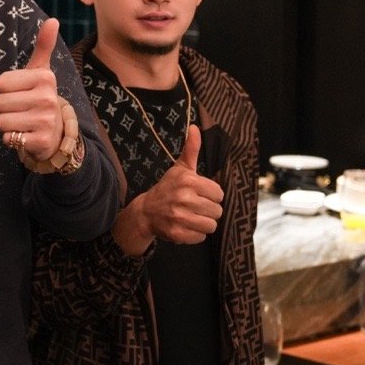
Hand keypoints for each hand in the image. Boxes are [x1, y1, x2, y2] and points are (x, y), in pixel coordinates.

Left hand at [0, 17, 64, 160]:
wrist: (56, 133)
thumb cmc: (40, 96)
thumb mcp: (40, 71)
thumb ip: (43, 46)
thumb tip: (53, 20)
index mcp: (44, 77)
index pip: (0, 83)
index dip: (5, 90)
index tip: (21, 92)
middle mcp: (48, 97)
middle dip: (4, 108)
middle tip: (21, 109)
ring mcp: (46, 120)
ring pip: (0, 121)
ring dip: (6, 124)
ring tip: (22, 121)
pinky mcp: (41, 140)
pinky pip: (8, 138)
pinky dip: (11, 139)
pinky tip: (25, 135)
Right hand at [115, 125, 223, 252]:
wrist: (145, 211)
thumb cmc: (168, 188)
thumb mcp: (179, 168)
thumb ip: (191, 149)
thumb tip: (195, 127)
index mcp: (188, 181)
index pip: (219, 193)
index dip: (211, 195)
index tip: (199, 194)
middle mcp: (184, 198)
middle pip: (217, 211)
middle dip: (208, 210)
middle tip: (194, 206)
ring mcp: (179, 217)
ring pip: (211, 225)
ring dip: (203, 223)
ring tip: (192, 217)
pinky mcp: (177, 233)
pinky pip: (201, 237)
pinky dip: (195, 234)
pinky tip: (185, 226)